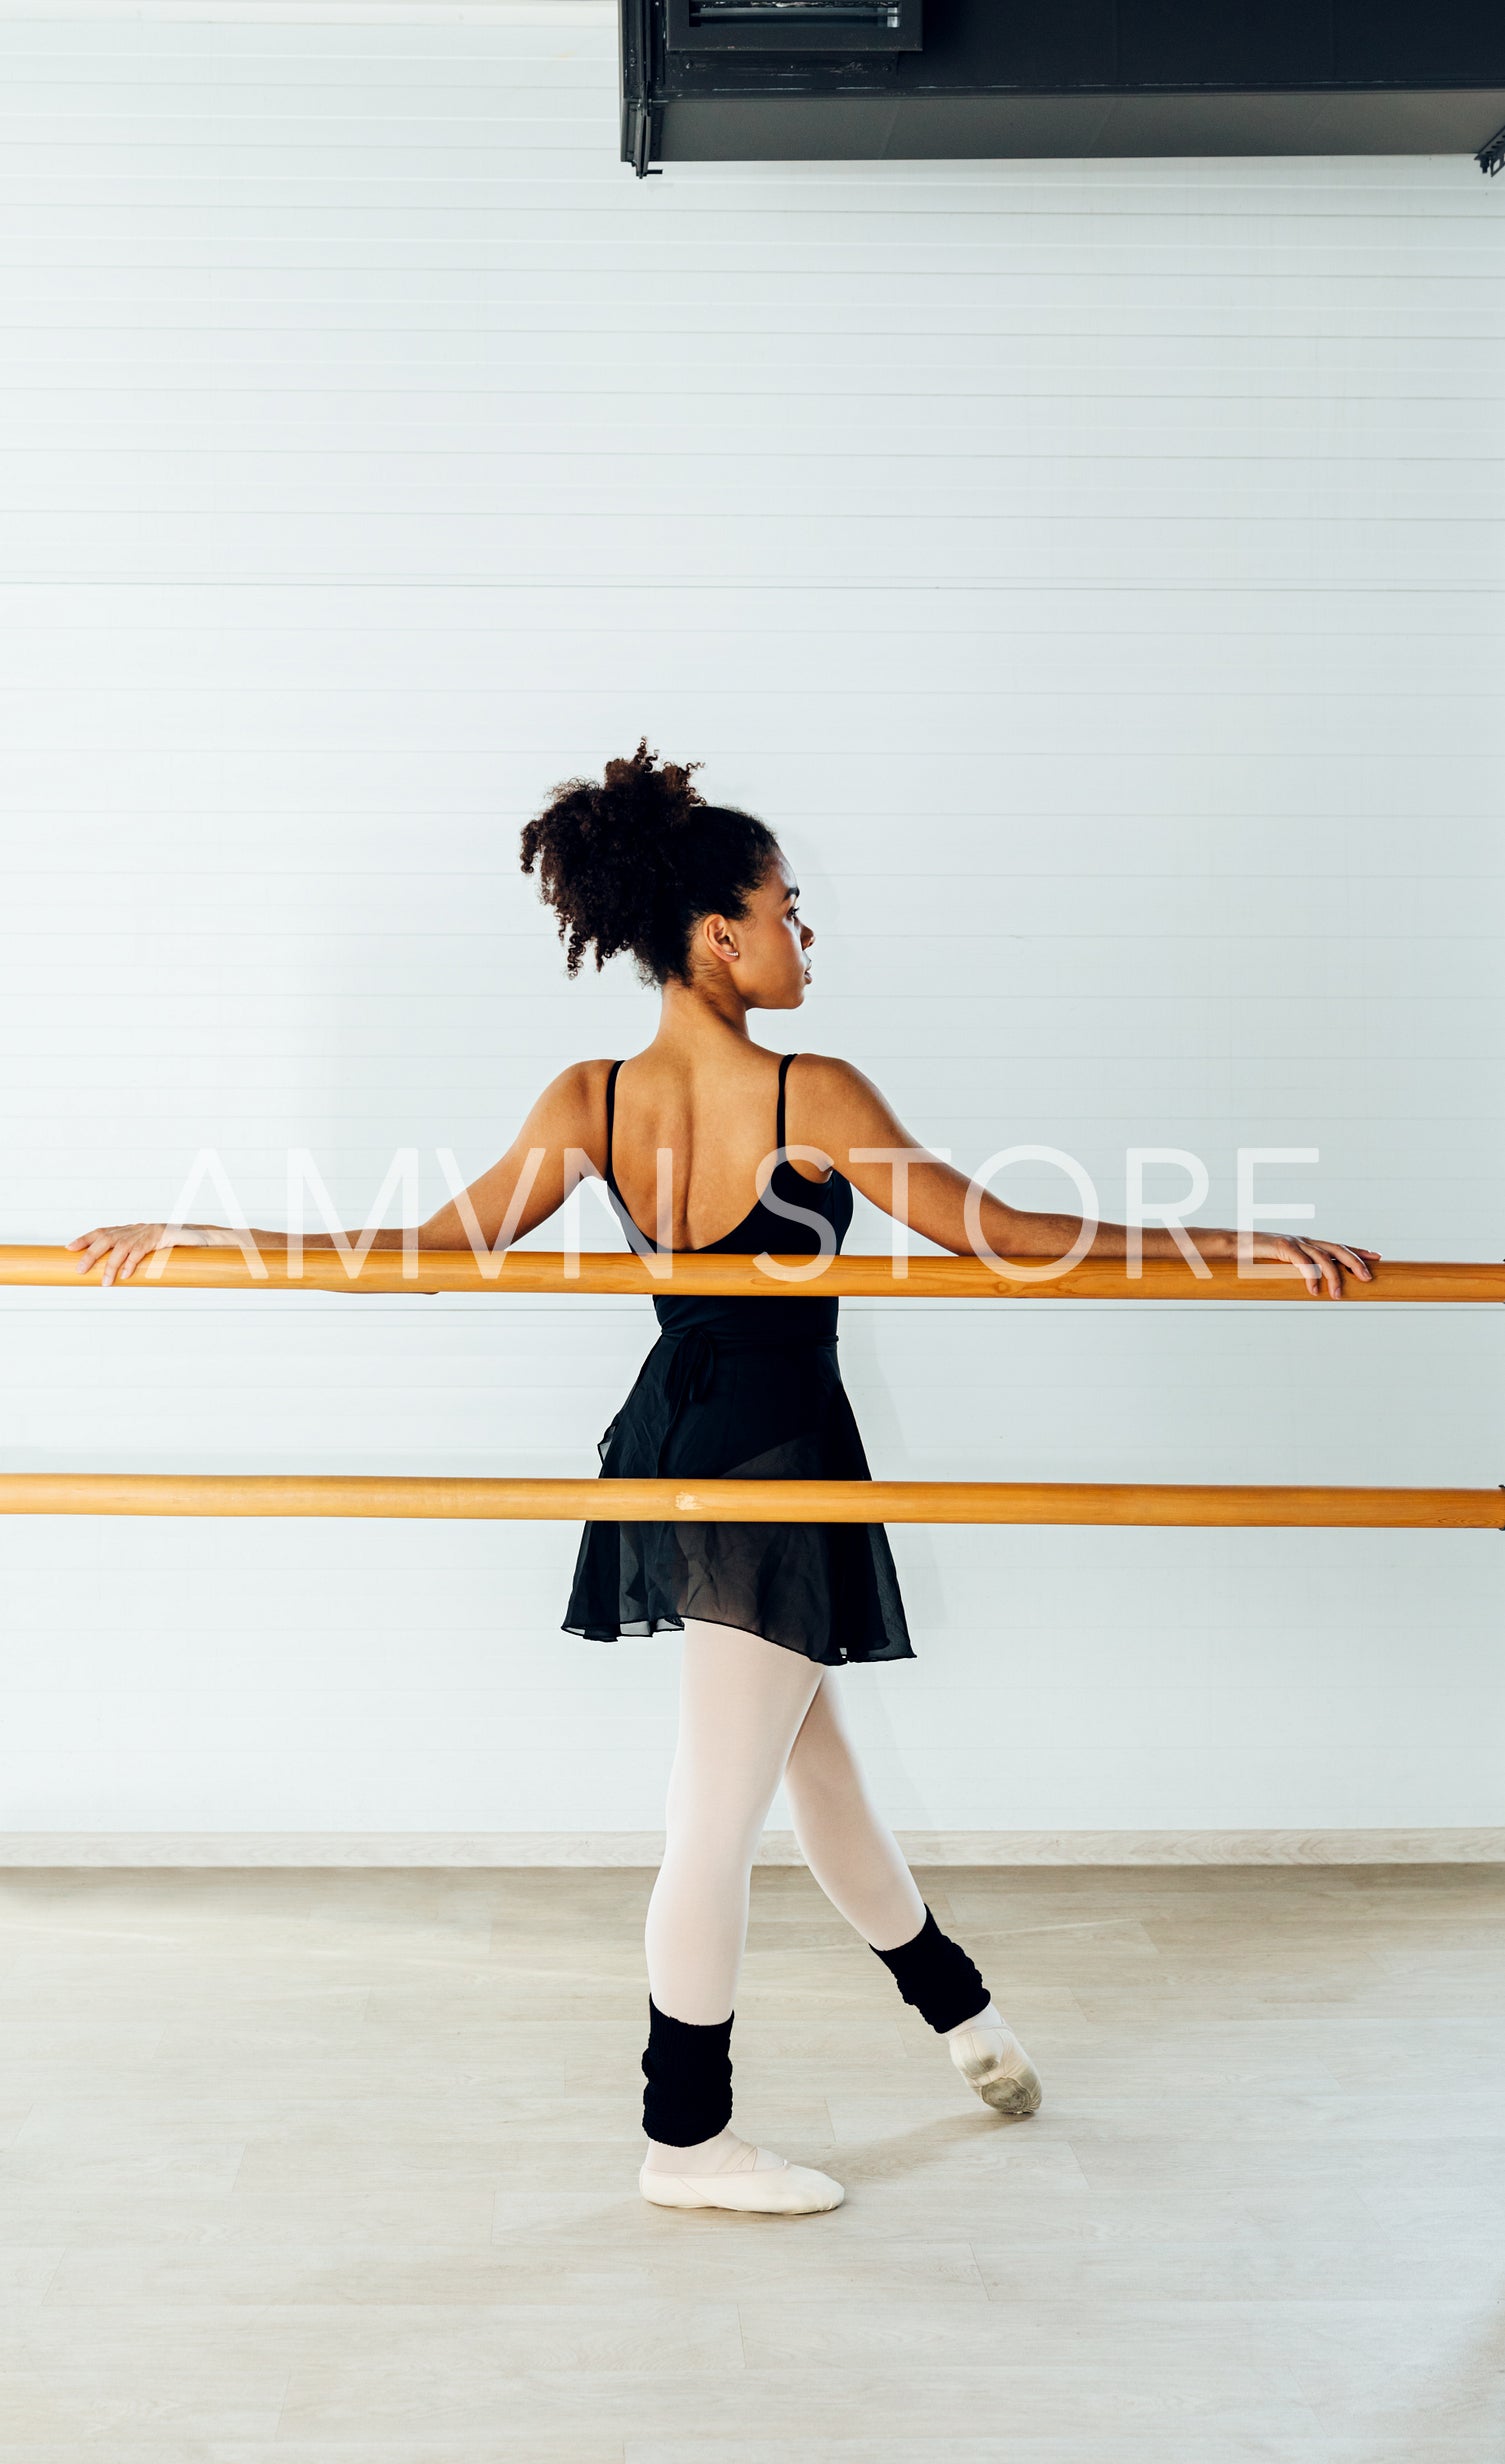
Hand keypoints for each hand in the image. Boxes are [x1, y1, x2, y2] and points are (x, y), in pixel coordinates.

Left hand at [65, 1222, 209, 1286]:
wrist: (205, 1238)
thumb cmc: (177, 1247)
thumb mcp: (152, 1251)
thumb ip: (136, 1257)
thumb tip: (119, 1274)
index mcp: (133, 1229)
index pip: (104, 1231)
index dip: (85, 1238)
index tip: (69, 1248)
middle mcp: (138, 1228)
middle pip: (107, 1237)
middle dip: (90, 1253)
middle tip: (79, 1270)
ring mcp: (149, 1231)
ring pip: (122, 1246)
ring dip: (110, 1265)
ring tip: (104, 1283)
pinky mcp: (162, 1237)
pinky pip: (142, 1250)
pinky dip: (132, 1263)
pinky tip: (125, 1275)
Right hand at [1246, 1233, 1380, 1297]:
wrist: (1233, 1246)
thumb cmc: (1257, 1260)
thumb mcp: (1282, 1268)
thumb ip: (1297, 1275)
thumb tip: (1311, 1292)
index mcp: (1308, 1244)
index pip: (1339, 1246)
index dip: (1358, 1251)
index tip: (1378, 1257)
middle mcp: (1305, 1241)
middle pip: (1338, 1249)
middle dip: (1356, 1263)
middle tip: (1369, 1278)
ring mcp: (1295, 1242)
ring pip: (1323, 1257)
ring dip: (1334, 1277)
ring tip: (1338, 1296)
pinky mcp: (1282, 1246)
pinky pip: (1302, 1262)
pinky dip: (1310, 1275)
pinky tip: (1314, 1290)